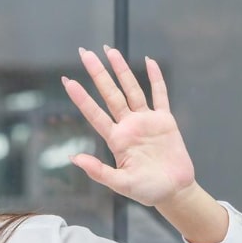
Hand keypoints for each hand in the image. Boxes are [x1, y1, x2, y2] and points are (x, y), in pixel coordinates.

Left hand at [62, 46, 196, 208]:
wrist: (174, 191)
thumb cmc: (147, 190)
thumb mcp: (121, 184)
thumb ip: (99, 172)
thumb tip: (73, 158)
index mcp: (116, 139)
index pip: (95, 114)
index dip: (81, 98)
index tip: (67, 81)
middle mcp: (128, 126)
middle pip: (110, 94)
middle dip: (98, 73)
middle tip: (84, 53)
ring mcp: (146, 121)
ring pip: (132, 89)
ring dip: (121, 70)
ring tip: (110, 51)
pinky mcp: (165, 121)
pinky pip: (160, 95)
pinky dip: (155, 78)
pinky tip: (149, 62)